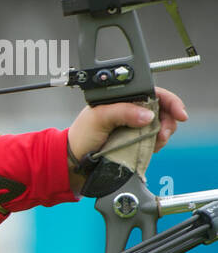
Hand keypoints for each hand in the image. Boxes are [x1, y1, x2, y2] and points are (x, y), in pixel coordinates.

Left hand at [66, 87, 188, 191]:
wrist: (74, 160)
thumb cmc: (80, 135)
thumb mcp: (99, 118)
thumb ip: (122, 112)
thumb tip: (147, 115)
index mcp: (122, 98)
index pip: (152, 92)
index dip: (169, 101)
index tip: (179, 113)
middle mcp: (130, 109)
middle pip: (161, 109)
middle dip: (168, 120)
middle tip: (164, 133)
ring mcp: (133, 125)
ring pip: (160, 125)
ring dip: (163, 133)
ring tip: (157, 141)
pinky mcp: (135, 140)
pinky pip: (154, 139)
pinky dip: (157, 143)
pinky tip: (151, 147)